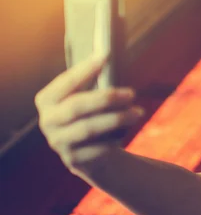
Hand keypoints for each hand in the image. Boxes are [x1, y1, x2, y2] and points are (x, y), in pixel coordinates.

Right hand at [35, 53, 144, 175]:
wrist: (92, 152)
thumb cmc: (92, 114)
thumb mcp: (89, 96)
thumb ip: (94, 81)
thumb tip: (108, 57)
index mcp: (47, 99)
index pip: (65, 82)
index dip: (85, 69)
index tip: (105, 55)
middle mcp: (47, 121)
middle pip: (76, 106)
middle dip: (106, 98)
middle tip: (132, 93)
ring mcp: (58, 142)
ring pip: (88, 128)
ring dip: (117, 118)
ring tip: (139, 112)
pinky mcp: (73, 160)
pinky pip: (97, 147)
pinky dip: (116, 137)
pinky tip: (128, 129)